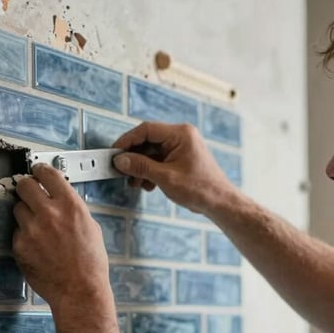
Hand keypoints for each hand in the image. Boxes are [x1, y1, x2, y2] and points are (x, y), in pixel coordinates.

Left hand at [12, 164, 109, 308]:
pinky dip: (24, 236)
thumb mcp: (90, 227)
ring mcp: (32, 230)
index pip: (47, 173)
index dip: (40, 171)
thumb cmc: (90, 263)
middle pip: (25, 185)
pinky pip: (17, 232)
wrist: (80, 291)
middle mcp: (49, 213)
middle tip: (30, 193)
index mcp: (71, 205)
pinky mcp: (20, 246)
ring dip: (25, 213)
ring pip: (18, 208)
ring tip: (37, 226)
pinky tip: (37, 246)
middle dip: (27, 187)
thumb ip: (73, 208)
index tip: (37, 172)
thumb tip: (60, 197)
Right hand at [113, 122, 235, 214]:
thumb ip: (141, 167)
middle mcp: (181, 136)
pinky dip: (149, 171)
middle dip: (133, 158)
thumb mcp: (165, 177)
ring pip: (151, 152)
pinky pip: (158, 160)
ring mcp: (180, 147)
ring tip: (135, 183)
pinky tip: (147, 185)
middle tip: (121, 170)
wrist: (218, 202)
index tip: (115, 153)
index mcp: (180, 134)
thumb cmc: (200, 188)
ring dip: (140, 167)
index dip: (127, 140)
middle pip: (147, 141)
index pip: (146, 130)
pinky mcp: (179, 158)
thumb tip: (120, 160)